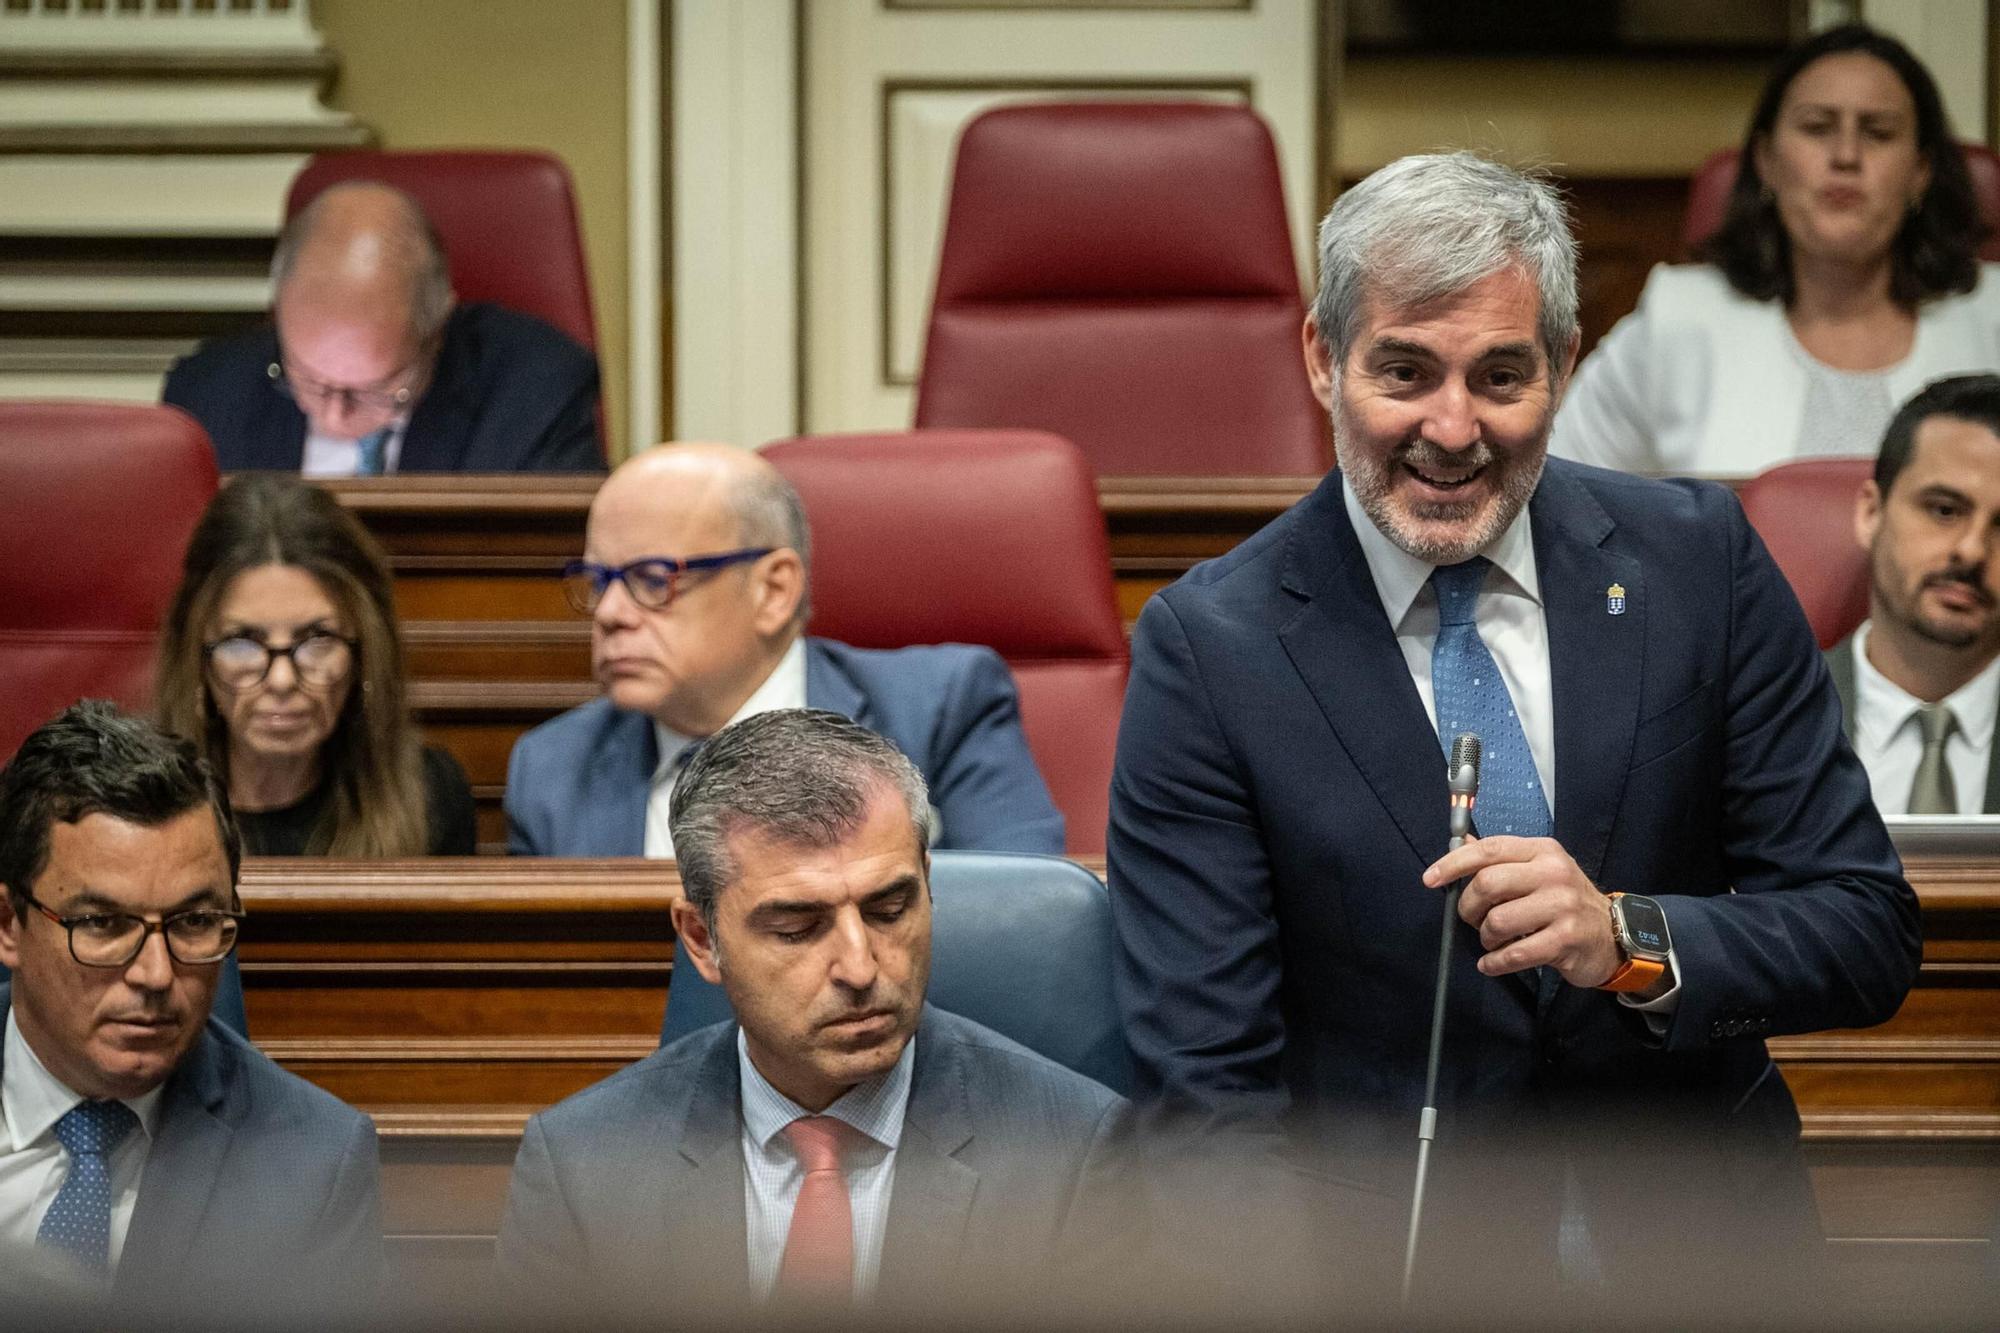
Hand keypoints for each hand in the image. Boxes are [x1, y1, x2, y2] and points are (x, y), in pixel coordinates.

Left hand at [1422, 835, 1621, 987]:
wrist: (1612, 934)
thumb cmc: (1565, 901)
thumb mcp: (1539, 870)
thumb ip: (1502, 859)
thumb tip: (1464, 843)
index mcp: (1542, 851)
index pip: (1490, 849)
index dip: (1454, 863)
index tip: (1430, 879)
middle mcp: (1554, 873)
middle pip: (1488, 884)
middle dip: (1469, 907)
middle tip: (1472, 920)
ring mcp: (1562, 906)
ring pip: (1498, 921)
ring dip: (1485, 937)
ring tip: (1492, 941)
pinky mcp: (1566, 940)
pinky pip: (1514, 953)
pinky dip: (1494, 962)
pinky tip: (1491, 963)